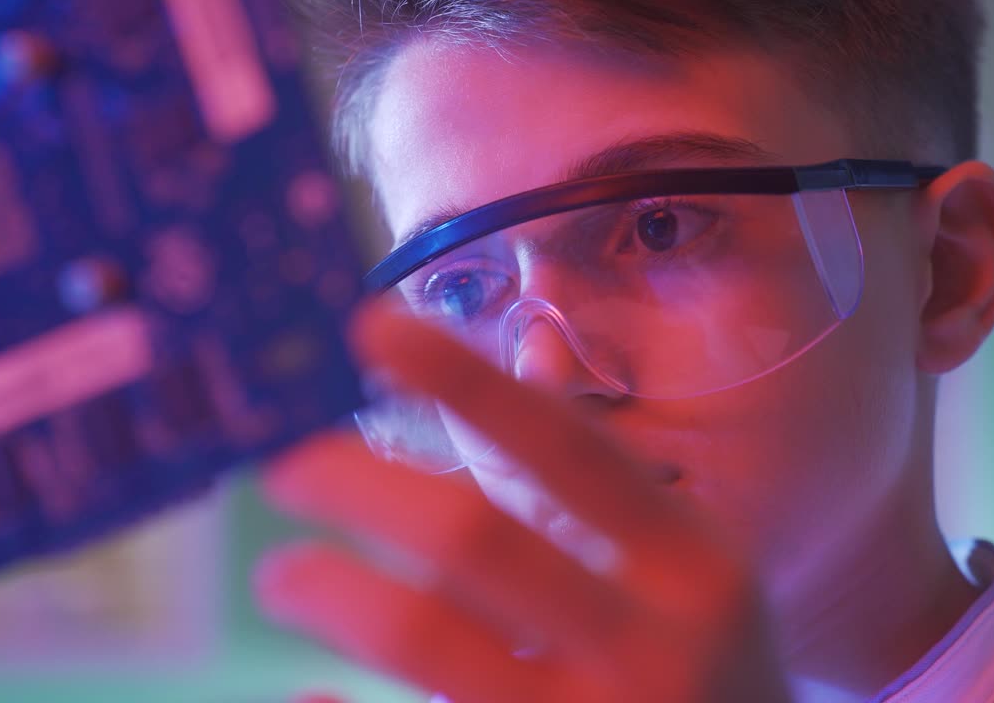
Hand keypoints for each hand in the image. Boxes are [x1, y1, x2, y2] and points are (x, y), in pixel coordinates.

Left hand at [255, 304, 790, 702]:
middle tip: (285, 469)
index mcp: (691, 566)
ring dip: (332, 591)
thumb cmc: (710, 676)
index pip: (567, 449)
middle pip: (474, 538)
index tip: (372, 327)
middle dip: (358, 488)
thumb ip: (605, 501)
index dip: (467, 382)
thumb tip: (498, 377)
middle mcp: (652, 647)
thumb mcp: (690, 582)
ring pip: (425, 639)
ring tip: (283, 576)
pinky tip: (308, 695)